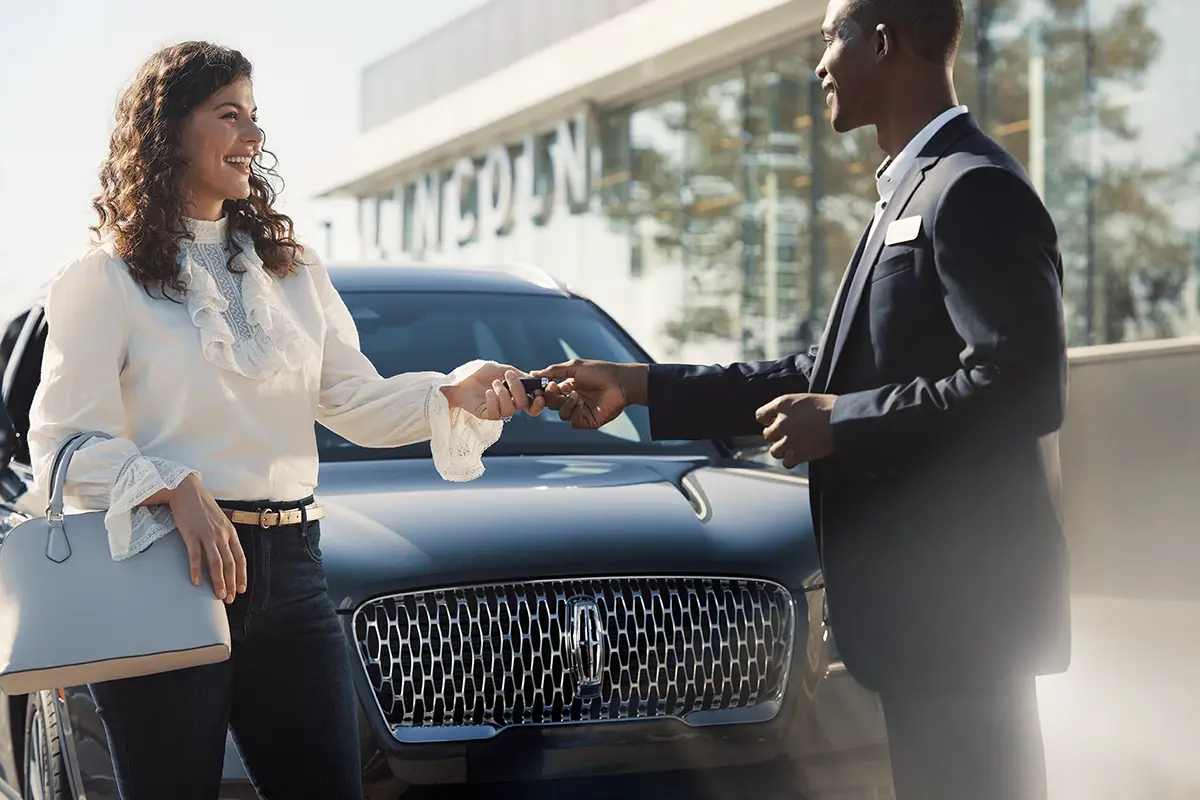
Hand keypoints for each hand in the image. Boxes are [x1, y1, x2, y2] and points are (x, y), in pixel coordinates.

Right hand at [167, 474, 246, 602]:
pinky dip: (197, 570)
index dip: (241, 575)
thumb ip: (224, 535)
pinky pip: (195, 555)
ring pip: (216, 562)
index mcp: (230, 531)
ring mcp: (206, 534)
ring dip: (218, 581)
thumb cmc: (202, 506)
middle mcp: (221, 534)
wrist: (186, 490)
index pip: (240, 557)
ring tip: (219, 595)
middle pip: (230, 563)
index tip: (241, 589)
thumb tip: (227, 552)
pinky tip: (196, 582)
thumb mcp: (220, 519)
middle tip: (229, 598)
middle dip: (231, 583)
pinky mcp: (191, 534)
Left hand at [446, 363, 546, 420]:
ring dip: (504, 394)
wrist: (461, 378)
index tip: (539, 394)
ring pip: (510, 409)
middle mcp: (508, 404)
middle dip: (518, 389)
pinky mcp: (486, 414)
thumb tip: (534, 379)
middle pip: (523, 404)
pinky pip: (495, 413)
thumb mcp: (502, 369)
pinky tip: (488, 392)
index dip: (539, 402)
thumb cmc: (481, 373)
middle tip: (508, 375)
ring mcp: (497, 410)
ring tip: (494, 383)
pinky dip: (493, 401)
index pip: (532, 403)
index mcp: (515, 394)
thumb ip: (519, 375)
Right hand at [532, 359, 645, 429]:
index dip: (545, 391)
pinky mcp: (589, 420)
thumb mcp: (574, 367)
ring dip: (565, 405)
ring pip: (562, 414)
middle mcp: (573, 399)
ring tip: (576, 395)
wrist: (620, 382)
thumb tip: (534, 373)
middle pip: (553, 404)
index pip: (550, 393)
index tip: (542, 386)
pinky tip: (581, 403)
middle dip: (550, 398)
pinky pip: (574, 422)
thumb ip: (553, 371)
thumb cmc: (600, 372)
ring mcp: (581, 410)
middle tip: (553, 390)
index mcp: (569, 386)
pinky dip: (574, 413)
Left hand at [755, 393, 838, 468]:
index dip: (768, 420)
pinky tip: (800, 456)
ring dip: (782, 450)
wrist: (844, 419)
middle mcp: (782, 422)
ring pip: (774, 451)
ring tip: (793, 447)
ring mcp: (789, 439)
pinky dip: (792, 461)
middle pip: (767, 435)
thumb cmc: (830, 406)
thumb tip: (785, 415)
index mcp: (783, 404)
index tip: (774, 422)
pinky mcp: (799, 454)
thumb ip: (790, 408)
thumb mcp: (805, 399)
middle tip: (788, 435)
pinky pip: (787, 463)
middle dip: (777, 436)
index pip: (760, 416)